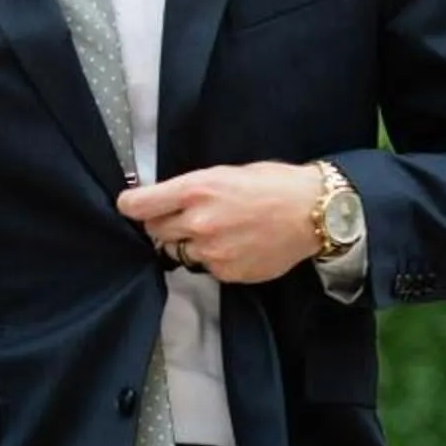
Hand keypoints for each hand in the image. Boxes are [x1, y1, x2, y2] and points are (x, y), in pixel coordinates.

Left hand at [116, 160, 324, 283]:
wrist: (314, 212)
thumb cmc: (274, 184)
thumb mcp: (227, 172)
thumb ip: (192, 188)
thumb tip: (164, 200)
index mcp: (196, 190)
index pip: (138, 206)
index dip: (131, 206)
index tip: (131, 206)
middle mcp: (198, 222)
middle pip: (155, 231)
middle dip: (164, 224)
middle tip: (186, 217)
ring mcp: (211, 251)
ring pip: (178, 252)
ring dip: (188, 243)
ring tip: (218, 231)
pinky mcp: (226, 272)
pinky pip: (205, 267)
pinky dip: (213, 258)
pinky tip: (235, 245)